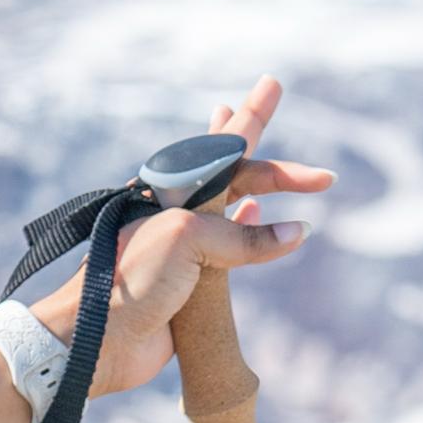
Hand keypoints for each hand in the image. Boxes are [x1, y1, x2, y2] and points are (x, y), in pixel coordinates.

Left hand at [42, 74, 332, 397]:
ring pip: (233, 210)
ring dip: (260, 194)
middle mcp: (178, 212)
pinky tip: (259, 219)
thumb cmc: (127, 280)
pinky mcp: (189, 282)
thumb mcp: (185, 241)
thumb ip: (242, 236)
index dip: (251, 116)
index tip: (273, 84)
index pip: (223, 147)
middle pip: (238, 178)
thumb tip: (297, 233)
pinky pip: (229, 251)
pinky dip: (248, 232)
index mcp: (171, 191)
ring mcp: (183, 246)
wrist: (95, 338)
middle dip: (280, 172)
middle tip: (327, 177)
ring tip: (283, 179)